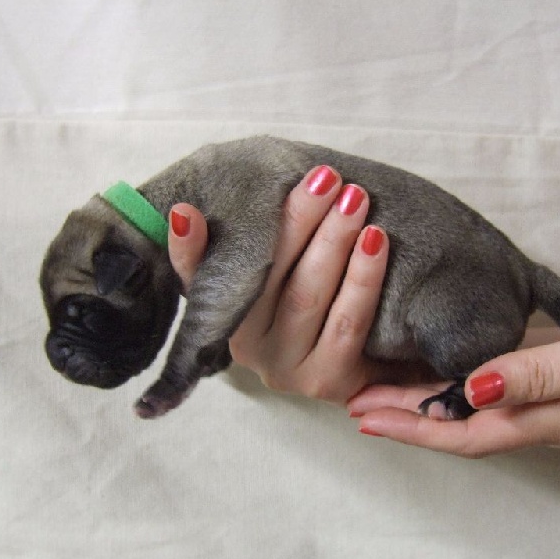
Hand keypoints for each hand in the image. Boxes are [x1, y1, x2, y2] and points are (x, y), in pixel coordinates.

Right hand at [168, 166, 427, 404]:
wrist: (376, 366)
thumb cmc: (323, 306)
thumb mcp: (282, 272)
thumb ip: (246, 245)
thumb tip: (185, 213)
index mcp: (226, 321)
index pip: (201, 280)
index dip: (190, 249)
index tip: (184, 211)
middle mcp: (247, 350)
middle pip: (267, 277)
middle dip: (297, 220)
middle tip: (325, 177)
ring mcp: (285, 370)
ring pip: (307, 296)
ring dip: (332, 242)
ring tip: (354, 198)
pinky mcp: (326, 381)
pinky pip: (346, 322)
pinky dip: (362, 277)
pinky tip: (376, 240)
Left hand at [348, 297, 559, 472]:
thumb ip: (543, 377)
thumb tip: (471, 390)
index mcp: (552, 418)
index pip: (464, 431)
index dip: (411, 428)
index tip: (363, 417)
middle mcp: (550, 418)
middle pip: (462, 425)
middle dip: (407, 418)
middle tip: (357, 401)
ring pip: (479, 409)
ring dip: (431, 402)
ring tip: (389, 388)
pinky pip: (504, 389)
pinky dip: (468, 381)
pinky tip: (457, 370)